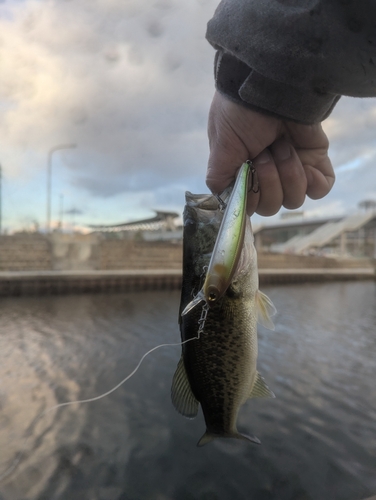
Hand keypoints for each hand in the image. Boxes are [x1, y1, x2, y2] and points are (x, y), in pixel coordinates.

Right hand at [206, 91, 334, 215]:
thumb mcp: (220, 147)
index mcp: (244, 175)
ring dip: (288, 173)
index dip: (251, 196)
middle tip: (265, 151)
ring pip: (295, 200)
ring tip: (282, 146)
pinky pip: (320, 189)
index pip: (251, 207)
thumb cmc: (239, 114)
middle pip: (273, 207)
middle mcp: (268, 176)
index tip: (247, 170)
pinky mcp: (316, 161)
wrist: (271, 87)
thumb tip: (227, 202)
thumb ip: (219, 179)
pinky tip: (305, 165)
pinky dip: (313, 182)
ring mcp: (292, 170)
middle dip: (269, 181)